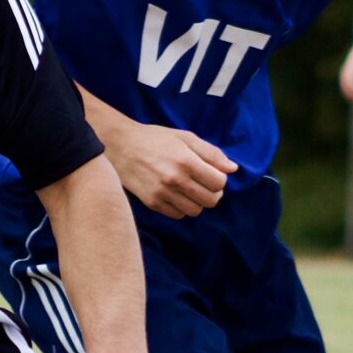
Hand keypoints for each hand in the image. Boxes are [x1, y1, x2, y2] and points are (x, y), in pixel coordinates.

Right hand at [102, 121, 236, 218]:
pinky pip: (178, 215)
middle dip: (213, 193)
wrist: (120, 146)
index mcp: (186, 161)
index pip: (219, 183)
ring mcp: (162, 193)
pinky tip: (177, 195)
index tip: (212, 174)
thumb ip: (211, 153)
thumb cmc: (155, 139)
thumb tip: (232, 169)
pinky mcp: (151, 202)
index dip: (220, 179)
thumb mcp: (185, 137)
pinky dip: (182, 208)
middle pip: (211, 200)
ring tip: (190, 189)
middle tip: (204, 184)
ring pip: (195, 210)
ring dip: (198, 202)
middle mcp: (175, 179)